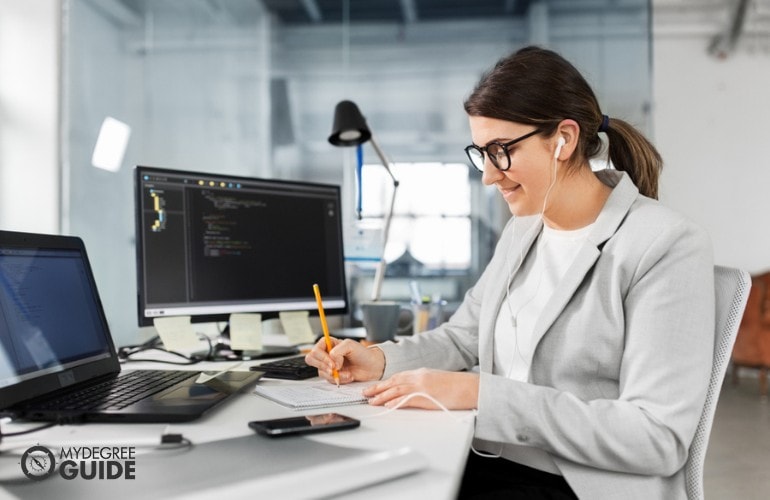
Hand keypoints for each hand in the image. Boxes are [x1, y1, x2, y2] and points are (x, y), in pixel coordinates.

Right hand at [304, 338, 384, 383]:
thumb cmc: (363, 353)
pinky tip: (348, 376)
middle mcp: (326, 354)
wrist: (372, 367)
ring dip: (335, 374)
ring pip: (321, 372)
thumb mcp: (350, 345)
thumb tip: (332, 363)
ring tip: (348, 373)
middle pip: (311, 360)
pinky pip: (329, 380)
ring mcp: (328, 366)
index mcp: (329, 344)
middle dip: (323, 366)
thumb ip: (337, 351)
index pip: (315, 350)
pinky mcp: (333, 376)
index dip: (322, 358)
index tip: (333, 363)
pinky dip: (339, 380)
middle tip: (335, 369)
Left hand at [363, 368, 478, 409]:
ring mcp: (422, 387)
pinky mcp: (427, 397)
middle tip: (365, 394)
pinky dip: (396, 402)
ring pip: (397, 390)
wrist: (471, 387)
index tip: (374, 387)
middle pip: (393, 382)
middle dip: (378, 388)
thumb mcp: (436, 379)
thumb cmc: (457, 386)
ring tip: (371, 401)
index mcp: (421, 372)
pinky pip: (407, 400)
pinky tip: (387, 406)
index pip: (398, 376)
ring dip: (382, 396)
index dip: (384, 382)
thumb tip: (411, 391)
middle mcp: (419, 377)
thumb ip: (422, 382)